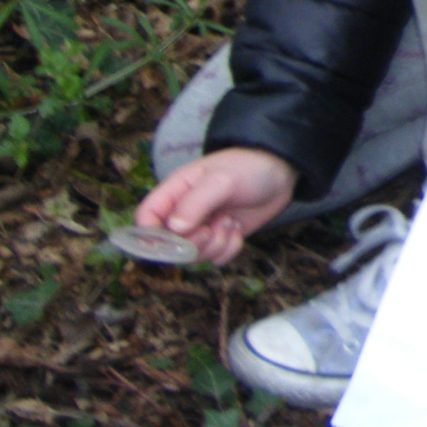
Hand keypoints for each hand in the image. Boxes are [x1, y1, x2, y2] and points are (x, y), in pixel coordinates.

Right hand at [135, 148, 296, 265]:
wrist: (281, 171)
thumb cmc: (248, 167)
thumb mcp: (221, 180)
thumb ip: (196, 202)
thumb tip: (174, 229)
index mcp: (174, 192)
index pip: (145, 219)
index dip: (151, 235)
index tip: (174, 239)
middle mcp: (183, 213)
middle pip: (168, 246)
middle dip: (191, 244)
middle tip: (211, 229)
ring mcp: (202, 227)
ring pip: (193, 256)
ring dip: (214, 245)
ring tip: (229, 222)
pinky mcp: (220, 238)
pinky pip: (215, 259)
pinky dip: (228, 249)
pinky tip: (237, 229)